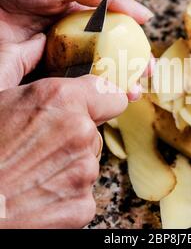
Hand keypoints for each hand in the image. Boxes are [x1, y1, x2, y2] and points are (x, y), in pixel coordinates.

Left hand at [0, 0, 152, 90]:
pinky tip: (88, 101)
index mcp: (78, 16)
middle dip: (121, 79)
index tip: (147, 69)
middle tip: (136, 93)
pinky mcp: (25, 66)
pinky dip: (71, 93)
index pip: (113, 39)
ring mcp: (47, 53)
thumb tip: (146, 15)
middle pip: (99, 62)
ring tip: (120, 101)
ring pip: (80, 76)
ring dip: (101, 90)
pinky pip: (52, 83)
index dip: (132, 54)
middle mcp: (66, 37)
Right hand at [0, 75, 126, 227]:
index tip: (96, 107)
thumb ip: (19, 62)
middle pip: (94, 130)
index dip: (102, 102)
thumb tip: (36, 42)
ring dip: (69, 164)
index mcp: (62, 100)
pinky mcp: (83, 205)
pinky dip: (67, 194)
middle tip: (42, 145)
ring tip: (35, 171)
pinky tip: (39, 193)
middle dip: (75, 135)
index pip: (113, 95)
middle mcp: (80, 132)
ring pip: (88, 161)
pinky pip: (84, 192)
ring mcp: (84, 171)